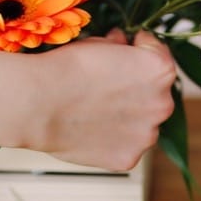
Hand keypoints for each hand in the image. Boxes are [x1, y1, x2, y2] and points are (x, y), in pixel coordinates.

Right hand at [29, 30, 176, 169]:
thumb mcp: (99, 43)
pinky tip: (91, 129)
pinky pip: (125, 145)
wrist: (39, 103)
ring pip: (142, 122)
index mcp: (160, 70)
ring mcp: (147, 135)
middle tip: (107, 83)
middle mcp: (162, 104)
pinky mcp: (129, 158)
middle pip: (155, 91)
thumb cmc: (67, 69)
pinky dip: (113, 138)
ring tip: (95, 109)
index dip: (139, 47)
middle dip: (136, 85)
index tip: (127, 47)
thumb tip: (121, 43)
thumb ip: (120, 45)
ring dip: (128, 115)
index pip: (158, 53)